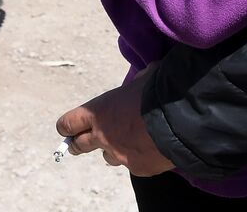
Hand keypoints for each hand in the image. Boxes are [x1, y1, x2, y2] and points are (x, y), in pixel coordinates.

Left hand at [56, 69, 175, 176]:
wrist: (179, 119)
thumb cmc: (158, 92)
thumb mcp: (144, 78)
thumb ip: (135, 85)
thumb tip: (143, 80)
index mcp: (99, 112)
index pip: (69, 123)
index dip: (67, 125)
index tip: (68, 126)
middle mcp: (103, 136)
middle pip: (79, 145)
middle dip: (79, 143)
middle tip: (80, 143)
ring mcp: (120, 155)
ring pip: (108, 157)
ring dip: (113, 149)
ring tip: (128, 141)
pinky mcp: (137, 168)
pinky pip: (133, 164)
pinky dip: (139, 157)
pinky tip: (152, 147)